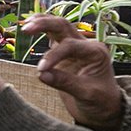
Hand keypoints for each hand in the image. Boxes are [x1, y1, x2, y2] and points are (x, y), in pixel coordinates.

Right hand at [22, 14, 124, 130]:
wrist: (105, 108)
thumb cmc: (101, 101)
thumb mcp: (86, 94)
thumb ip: (65, 82)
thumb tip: (41, 75)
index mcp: (96, 52)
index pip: (70, 46)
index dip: (53, 56)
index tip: (40, 70)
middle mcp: (86, 45)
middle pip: (63, 25)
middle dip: (45, 24)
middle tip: (26, 29)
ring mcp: (75, 46)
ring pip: (58, 26)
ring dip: (42, 22)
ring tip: (25, 26)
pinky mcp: (65, 52)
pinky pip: (53, 36)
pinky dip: (41, 30)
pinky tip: (29, 27)